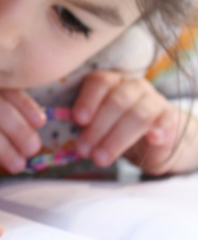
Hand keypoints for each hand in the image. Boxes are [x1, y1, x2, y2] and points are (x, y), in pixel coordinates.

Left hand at [72, 71, 197, 173]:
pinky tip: (152, 139)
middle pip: (116, 102)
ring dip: (116, 139)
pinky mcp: (170, 117)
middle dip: (97, 128)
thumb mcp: (96, 123)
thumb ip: (84, 124)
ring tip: (101, 158)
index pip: (99, 83)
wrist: (150, 139)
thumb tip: (69, 132)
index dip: (88, 100)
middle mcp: (132, 86)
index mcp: (110, 81)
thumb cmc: (114, 127)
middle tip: (84, 149)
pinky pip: (165, 121)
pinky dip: (158, 129)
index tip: (78, 119)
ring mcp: (153, 100)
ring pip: (137, 115)